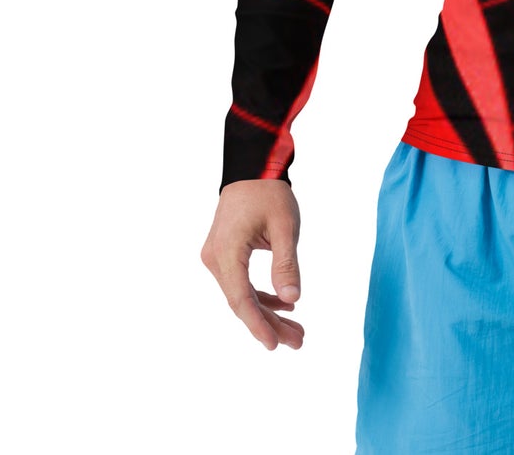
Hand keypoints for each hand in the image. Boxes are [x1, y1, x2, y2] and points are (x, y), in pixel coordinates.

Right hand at [201, 178, 305, 350]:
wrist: (253, 167)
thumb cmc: (269, 193)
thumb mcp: (285, 226)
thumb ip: (286, 263)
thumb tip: (292, 300)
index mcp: (227, 252)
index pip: (241, 299)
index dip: (257, 324)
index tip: (273, 346)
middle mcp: (216, 259)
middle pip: (242, 301)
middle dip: (269, 324)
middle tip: (298, 341)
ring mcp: (217, 257)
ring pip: (242, 295)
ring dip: (267, 312)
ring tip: (295, 330)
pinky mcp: (224, 254)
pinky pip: (241, 283)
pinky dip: (260, 296)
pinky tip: (282, 305)